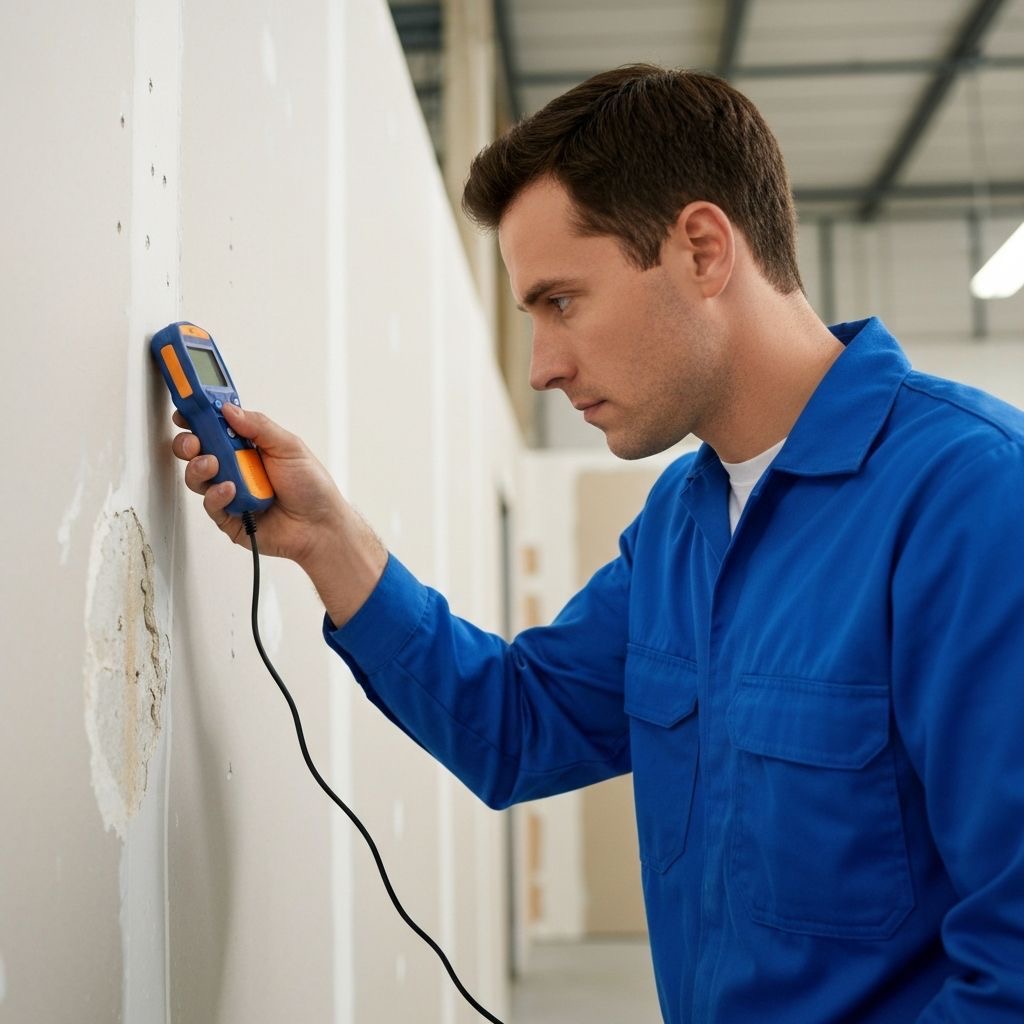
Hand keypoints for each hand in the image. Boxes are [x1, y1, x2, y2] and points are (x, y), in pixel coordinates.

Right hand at [170, 404, 386, 624]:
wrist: (321, 527)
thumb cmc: (312, 488)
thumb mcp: (289, 447)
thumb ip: (258, 426)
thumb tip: (229, 409)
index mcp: (249, 446)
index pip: (215, 427)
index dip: (198, 417)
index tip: (187, 410)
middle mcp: (236, 468)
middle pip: (197, 451)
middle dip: (188, 442)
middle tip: (194, 440)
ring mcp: (230, 492)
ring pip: (197, 477)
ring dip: (199, 467)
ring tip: (214, 464)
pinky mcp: (229, 517)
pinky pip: (211, 505)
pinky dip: (217, 495)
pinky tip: (231, 490)